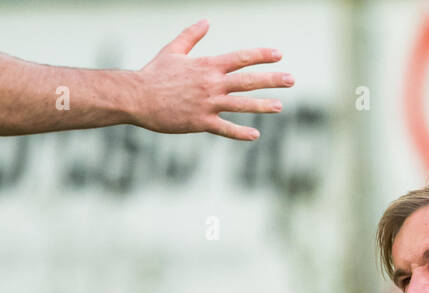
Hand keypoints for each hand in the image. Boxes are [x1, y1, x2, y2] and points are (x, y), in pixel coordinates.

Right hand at [133, 19, 292, 140]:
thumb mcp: (173, 50)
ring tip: (280, 106)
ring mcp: (208, 103)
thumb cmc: (154, 73)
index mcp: (207, 65)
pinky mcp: (200, 122)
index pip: (240, 57)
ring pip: (241, 104)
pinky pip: (225, 128)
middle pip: (248, 80)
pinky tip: (255, 135)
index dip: (261, 55)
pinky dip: (240, 133)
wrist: (136, 96)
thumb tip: (206, 20)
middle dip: (271, 79)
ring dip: (262, 105)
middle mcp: (211, 83)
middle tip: (291, 79)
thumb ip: (191, 36)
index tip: (279, 54)